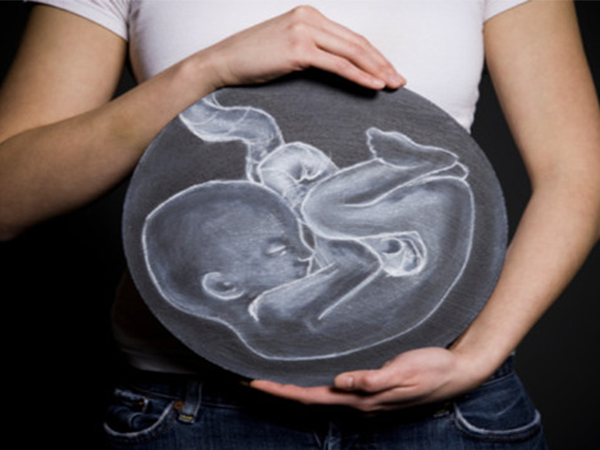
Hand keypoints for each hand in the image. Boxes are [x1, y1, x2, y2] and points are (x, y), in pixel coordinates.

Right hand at [201, 6, 404, 90]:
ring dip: (376, 70)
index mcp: (309, 15)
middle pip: (356, 43)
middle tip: (399, 80)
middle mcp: (310, 18)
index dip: (373, 55)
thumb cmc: (252, 60)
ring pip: (351, 52)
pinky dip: (358, 76)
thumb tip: (338, 67)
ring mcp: (304, 31)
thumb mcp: (288, 48)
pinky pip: (337, 64)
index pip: (350, 37)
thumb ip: (313, 50)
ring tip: (391, 85)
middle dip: (381, 63)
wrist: (223, 61)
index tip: (388, 71)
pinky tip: (373, 86)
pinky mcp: (298, 49)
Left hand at [251, 347, 489, 412]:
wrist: (457, 374)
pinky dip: (315, 384)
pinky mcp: (371, 390)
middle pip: (310, 399)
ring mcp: (365, 399)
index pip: (312, 397)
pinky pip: (335, 391)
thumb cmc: (433, 369)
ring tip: (272, 378)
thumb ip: (373, 379)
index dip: (282, 391)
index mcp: (362, 399)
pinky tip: (311, 376)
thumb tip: (340, 383)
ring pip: (321, 396)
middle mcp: (359, 402)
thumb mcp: (405, 371)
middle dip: (280, 391)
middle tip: (251, 379)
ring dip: (294, 389)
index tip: (255, 383)